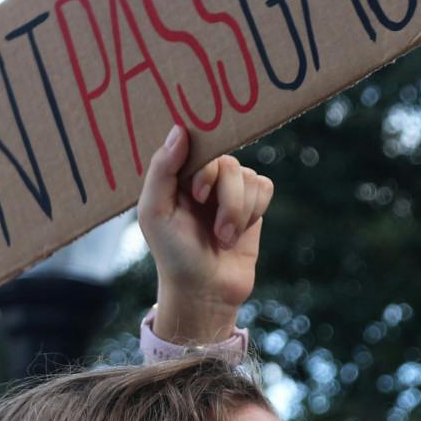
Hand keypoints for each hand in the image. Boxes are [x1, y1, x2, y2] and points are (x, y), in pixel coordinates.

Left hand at [137, 121, 273, 345]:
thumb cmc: (174, 253)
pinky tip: (239, 232)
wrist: (206, 291)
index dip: (205, 170)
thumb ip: (162, 168)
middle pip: (229, 164)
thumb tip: (180, 129)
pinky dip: (255, 211)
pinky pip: (265, 186)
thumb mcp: (155, 211)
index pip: (200, 147)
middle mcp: (204, 177)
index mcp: (177, 175)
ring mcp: (230, 190)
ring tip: (224, 237)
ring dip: (239, 213)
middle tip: (214, 230)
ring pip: (249, 177)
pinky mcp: (253, 205)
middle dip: (226, 200)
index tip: (197, 196)